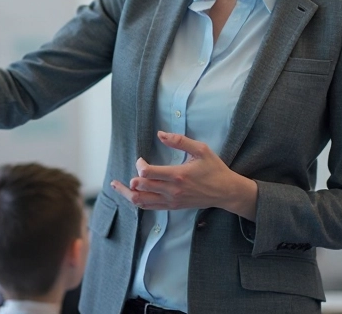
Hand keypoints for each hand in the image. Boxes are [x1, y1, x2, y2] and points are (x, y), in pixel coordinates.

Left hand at [110, 131, 257, 218]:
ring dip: (126, 193)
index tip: (142, 159)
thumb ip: (179, 141)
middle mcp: (172, 191)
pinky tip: (131, 194)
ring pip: (141, 201)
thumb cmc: (214, 168)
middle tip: (135, 168)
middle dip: (132, 177)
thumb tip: (160, 134)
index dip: (140, 165)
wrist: (225, 191)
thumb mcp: (201, 149)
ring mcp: (171, 201)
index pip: (147, 173)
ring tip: (116, 185)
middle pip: (141, 187)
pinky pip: (149, 207)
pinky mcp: (172, 207)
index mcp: (178, 175)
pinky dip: (137, 201)